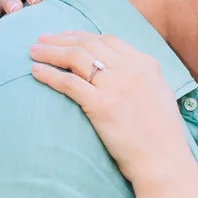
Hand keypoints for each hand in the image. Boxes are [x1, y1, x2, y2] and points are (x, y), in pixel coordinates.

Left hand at [30, 32, 197, 197]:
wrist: (164, 161)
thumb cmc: (162, 135)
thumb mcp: (159, 93)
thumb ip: (140, 76)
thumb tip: (117, 68)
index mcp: (146, 64)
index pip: (108, 40)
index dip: (82, 35)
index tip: (65, 37)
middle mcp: (131, 70)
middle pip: (88, 44)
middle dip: (61, 39)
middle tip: (41, 39)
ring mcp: (115, 87)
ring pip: (75, 58)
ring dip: (50, 52)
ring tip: (33, 51)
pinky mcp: (101, 106)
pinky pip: (68, 83)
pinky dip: (49, 74)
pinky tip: (36, 72)